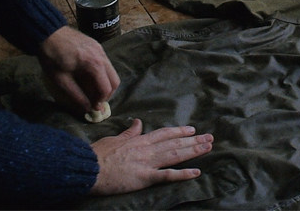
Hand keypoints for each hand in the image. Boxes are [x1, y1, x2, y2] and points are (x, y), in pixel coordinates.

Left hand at [38, 26, 119, 113]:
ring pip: (111, 72)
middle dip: (106, 94)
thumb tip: (87, 109)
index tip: (91, 108)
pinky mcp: (96, 45)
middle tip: (94, 100)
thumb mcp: (61, 80)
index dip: (100, 101)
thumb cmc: (52, 57)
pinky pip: (105, 63)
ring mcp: (100, 49)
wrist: (47, 32)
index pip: (106, 88)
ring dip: (104, 84)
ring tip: (90, 90)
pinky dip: (101, 74)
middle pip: (115, 81)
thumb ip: (76, 96)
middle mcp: (101, 55)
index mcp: (94, 64)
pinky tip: (88, 76)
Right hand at [90, 119, 213, 194]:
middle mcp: (147, 149)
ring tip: (208, 148)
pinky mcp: (145, 177)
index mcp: (139, 140)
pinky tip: (196, 172)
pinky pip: (167, 176)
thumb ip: (129, 132)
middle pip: (175, 143)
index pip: (164, 133)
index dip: (180, 132)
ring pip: (175, 155)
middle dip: (194, 141)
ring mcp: (147, 163)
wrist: (89, 167)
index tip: (192, 130)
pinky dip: (183, 174)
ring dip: (193, 151)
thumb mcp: (114, 138)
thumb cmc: (98, 154)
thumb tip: (138, 122)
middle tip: (210, 138)